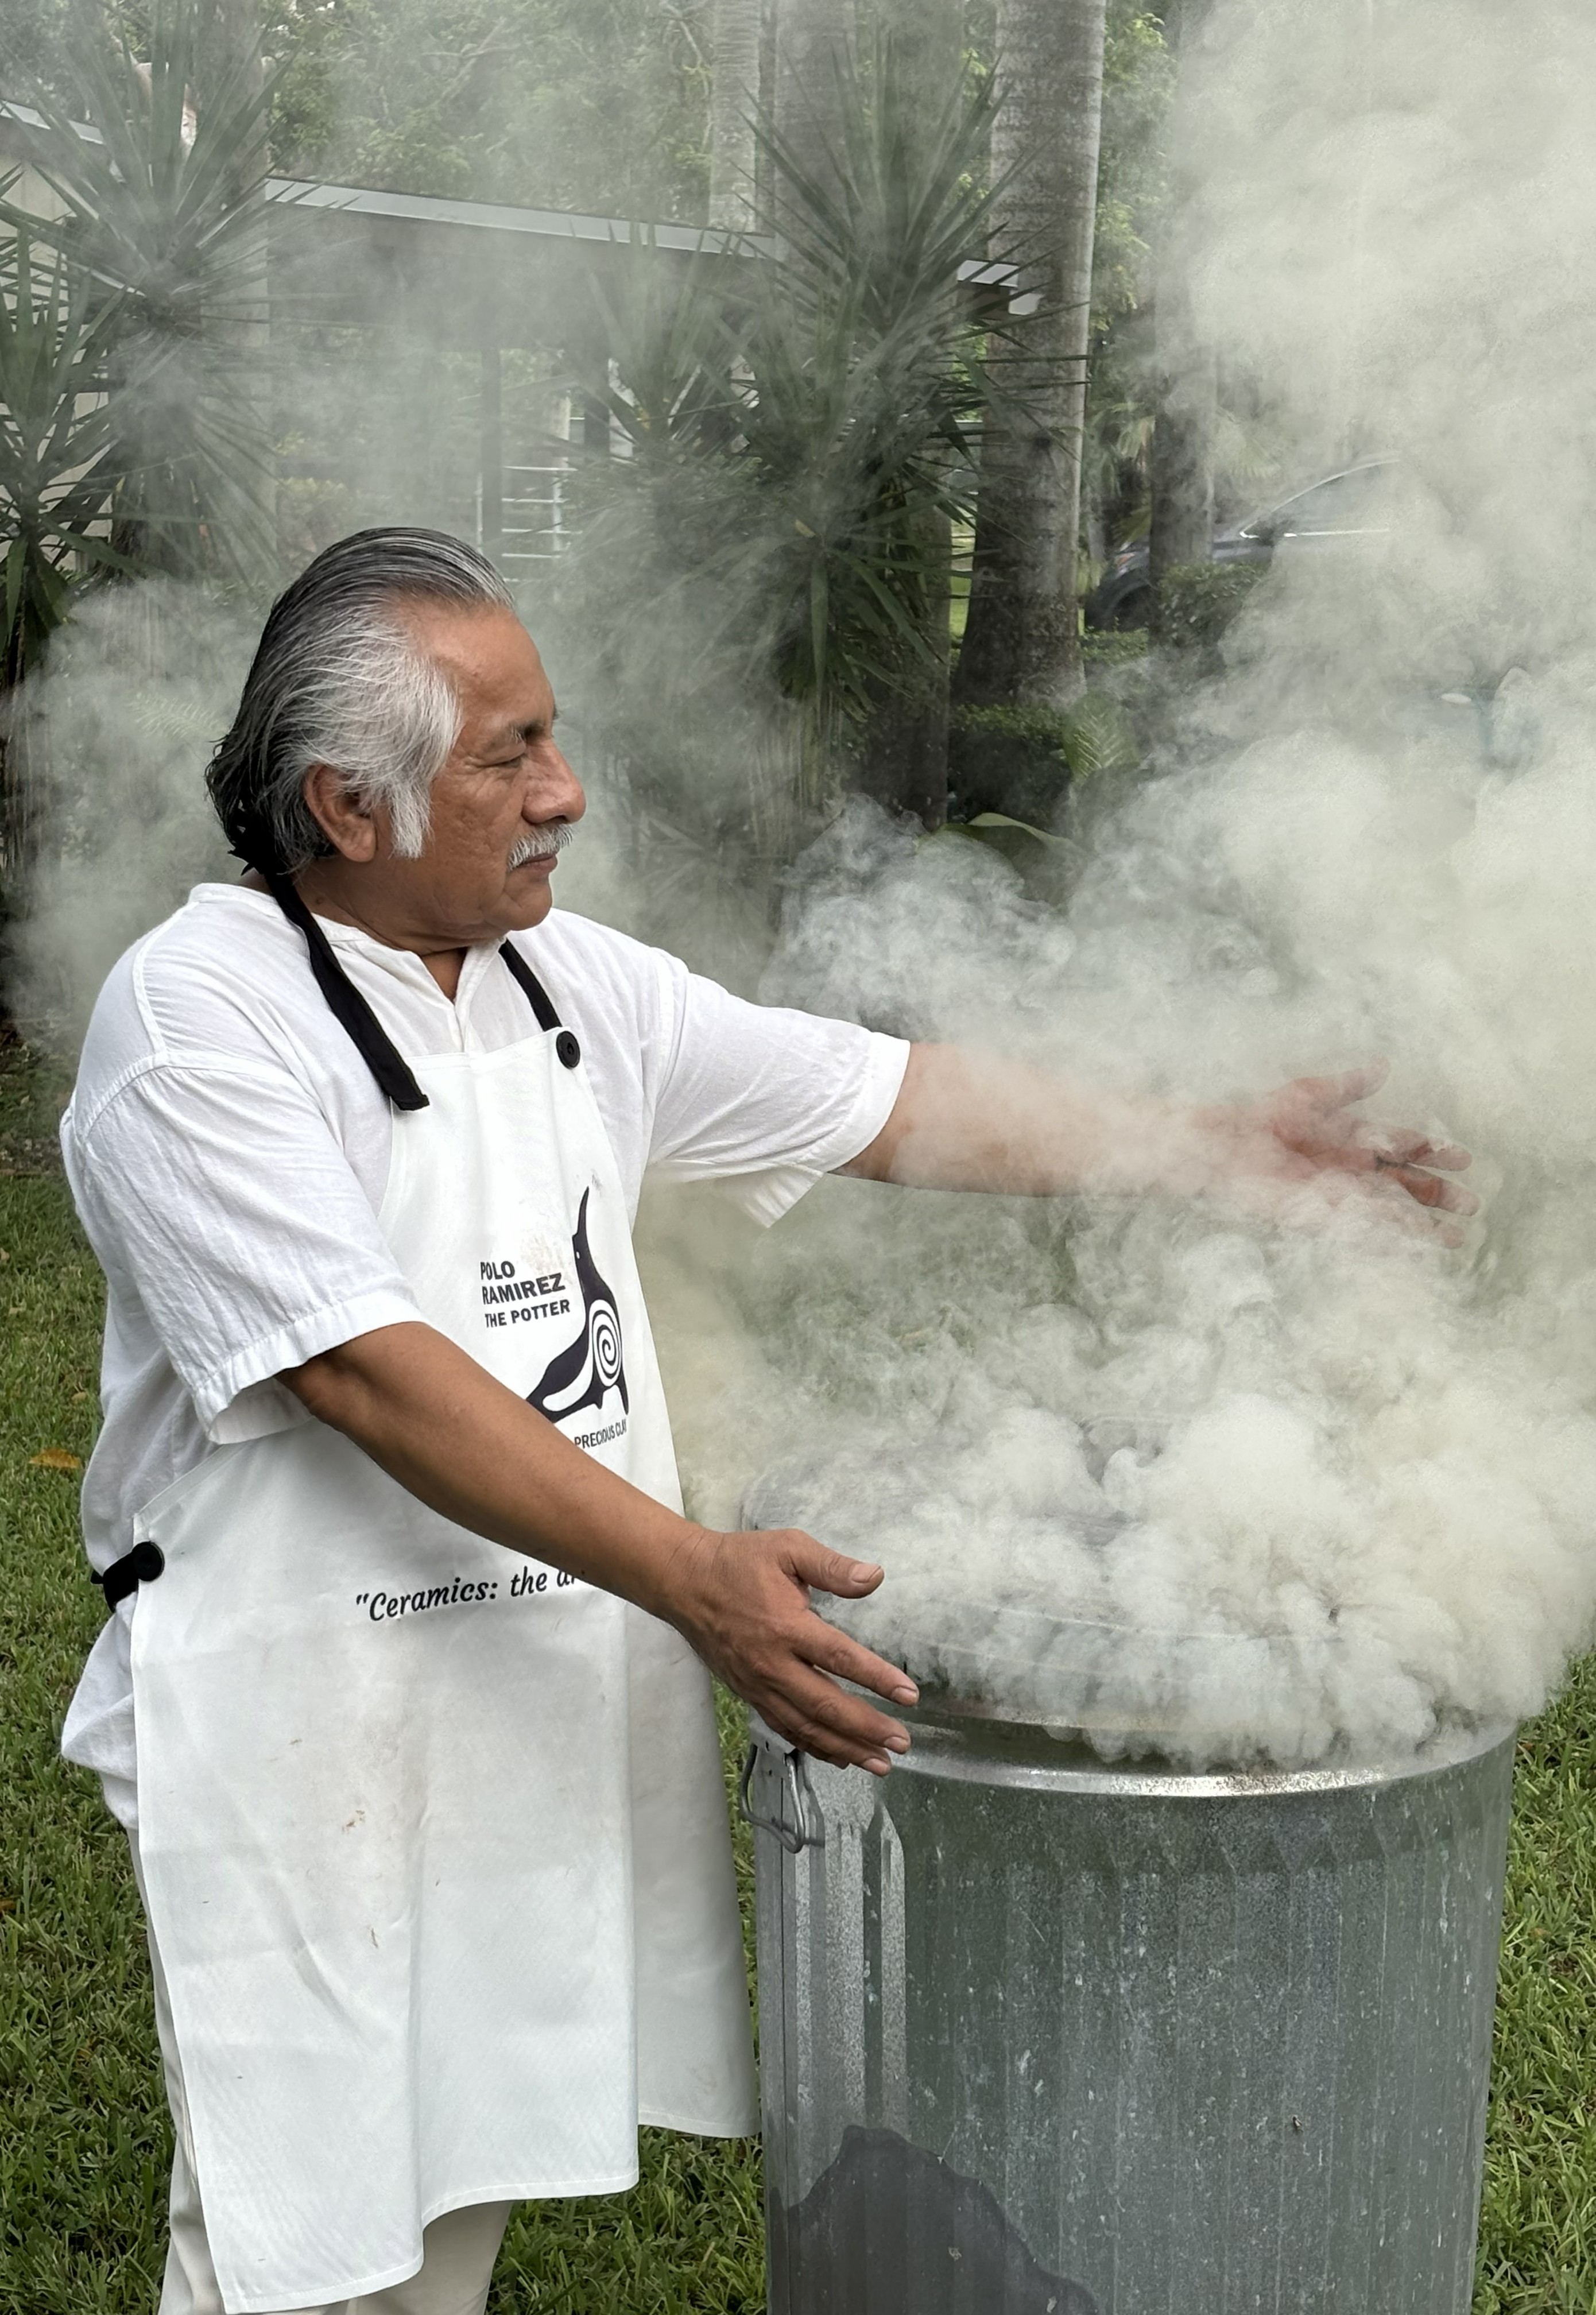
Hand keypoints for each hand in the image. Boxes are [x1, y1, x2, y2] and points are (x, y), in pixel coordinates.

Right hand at [665, 1526, 918, 1774]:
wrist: (684, 1583)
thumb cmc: (739, 1562)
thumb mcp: (788, 1548)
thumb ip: (832, 1567)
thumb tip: (875, 1577)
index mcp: (786, 1626)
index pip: (839, 1658)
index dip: (877, 1678)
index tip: (909, 1695)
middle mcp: (772, 1664)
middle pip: (825, 1706)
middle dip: (867, 1728)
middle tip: (902, 1742)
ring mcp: (758, 1685)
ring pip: (805, 1727)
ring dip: (845, 1748)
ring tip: (879, 1763)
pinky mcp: (748, 1694)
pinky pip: (784, 1728)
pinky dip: (814, 1747)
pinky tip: (839, 1757)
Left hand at [1188, 1061, 1478, 1243]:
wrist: (1229, 1147)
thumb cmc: (1266, 1117)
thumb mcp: (1313, 1095)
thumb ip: (1351, 1085)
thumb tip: (1385, 1066)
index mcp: (1354, 1141)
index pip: (1404, 1148)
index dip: (1434, 1152)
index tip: (1464, 1157)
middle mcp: (1353, 1171)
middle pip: (1406, 1185)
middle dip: (1438, 1194)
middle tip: (1471, 1203)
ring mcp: (1341, 1196)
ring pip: (1392, 1212)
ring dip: (1423, 1225)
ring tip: (1456, 1238)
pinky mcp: (1325, 1216)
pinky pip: (1365, 1227)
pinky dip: (1391, 1235)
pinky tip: (1414, 1243)